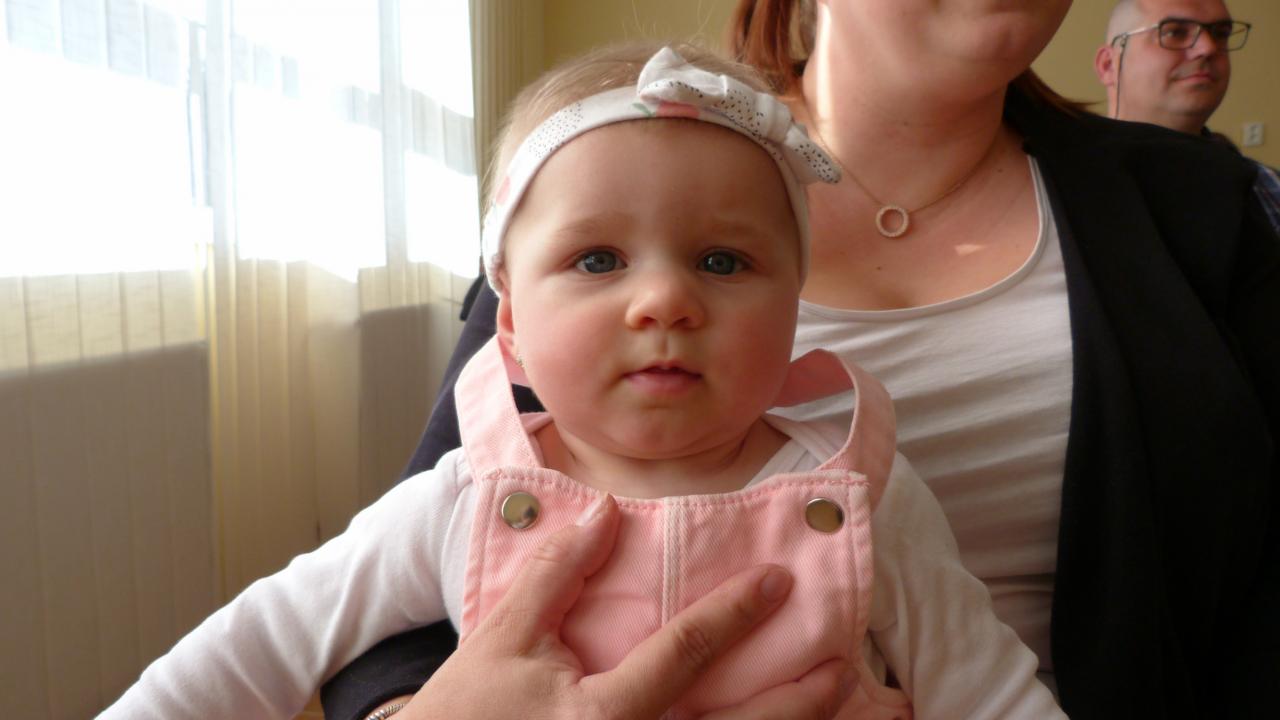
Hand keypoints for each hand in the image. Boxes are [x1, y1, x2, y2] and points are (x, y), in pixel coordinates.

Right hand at [390, 495, 843, 719]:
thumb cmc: (466, 712)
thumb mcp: (503, 638)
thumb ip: (554, 575)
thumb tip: (602, 512)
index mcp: (601, 715)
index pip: (685, 653)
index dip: (735, 612)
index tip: (778, 581)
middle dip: (797, 701)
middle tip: (842, 664)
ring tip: (833, 702)